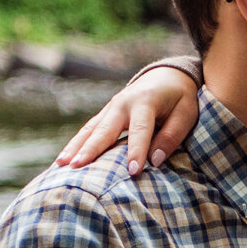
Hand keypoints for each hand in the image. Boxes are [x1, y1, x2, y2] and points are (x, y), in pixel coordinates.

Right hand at [54, 66, 199, 173]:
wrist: (166, 75)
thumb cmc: (180, 98)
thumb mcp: (186, 113)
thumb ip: (172, 136)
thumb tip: (155, 161)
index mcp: (145, 101)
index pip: (140, 130)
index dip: (136, 151)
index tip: (133, 172)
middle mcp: (122, 104)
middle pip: (105, 129)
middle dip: (91, 149)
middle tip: (77, 167)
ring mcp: (110, 108)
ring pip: (90, 130)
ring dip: (74, 147)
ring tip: (59, 165)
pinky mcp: (105, 115)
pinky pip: (88, 131)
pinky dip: (75, 145)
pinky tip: (62, 160)